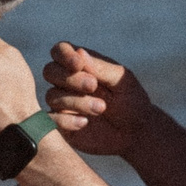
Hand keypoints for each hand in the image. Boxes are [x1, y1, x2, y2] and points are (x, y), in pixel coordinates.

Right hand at [41, 43, 159, 157]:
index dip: (63, 55)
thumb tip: (79, 52)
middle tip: (93, 86)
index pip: (60, 51)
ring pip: (52, 96)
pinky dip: (65, 120)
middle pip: (50, 71)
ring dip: (76, 101)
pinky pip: (50, 119)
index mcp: (81, 65)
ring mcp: (62, 103)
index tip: (78, 64)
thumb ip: (100, 68)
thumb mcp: (121, 82)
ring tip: (101, 108)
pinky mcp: (61, 125)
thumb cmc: (131, 102)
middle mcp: (67, 82)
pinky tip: (84, 122)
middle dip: (70, 78)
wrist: (136, 134)